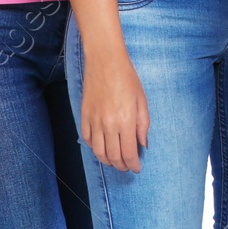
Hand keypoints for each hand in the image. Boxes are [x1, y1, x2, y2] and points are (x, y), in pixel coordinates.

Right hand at [80, 49, 149, 172]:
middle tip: (127, 167)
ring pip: (98, 152)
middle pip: (113, 156)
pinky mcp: (84, 116)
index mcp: (126, 120)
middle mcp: (109, 124)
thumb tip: (143, 144)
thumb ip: (143, 124)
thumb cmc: (127, 77)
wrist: (104, 60)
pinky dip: (94, 148)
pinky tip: (101, 147)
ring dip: (107, 161)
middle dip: (121, 165)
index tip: (137, 168)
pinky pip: (87, 139)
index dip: (133, 164)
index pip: (129, 152)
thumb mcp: (141, 100)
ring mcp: (94, 121)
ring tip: (114, 161)